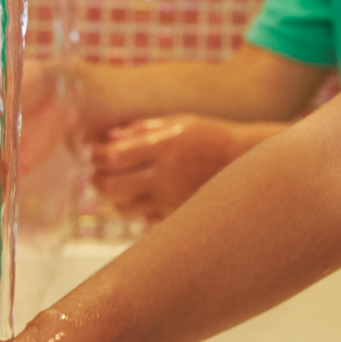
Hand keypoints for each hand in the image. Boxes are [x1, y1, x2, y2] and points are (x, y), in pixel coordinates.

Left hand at [91, 114, 287, 220]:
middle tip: (97, 175)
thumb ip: (140, 129)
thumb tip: (108, 138)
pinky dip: (133, 210)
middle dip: (97, 181)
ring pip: (124, 208)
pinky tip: (139, 197)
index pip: (112, 158)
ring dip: (112, 199)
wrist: (245, 162)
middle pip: (111, 187)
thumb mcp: (177, 122)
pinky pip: (143, 218)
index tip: (95, 154)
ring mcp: (171, 199)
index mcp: (162, 147)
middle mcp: (165, 175)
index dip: (96, 157)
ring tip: (117, 187)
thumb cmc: (208, 136)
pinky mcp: (177, 214)